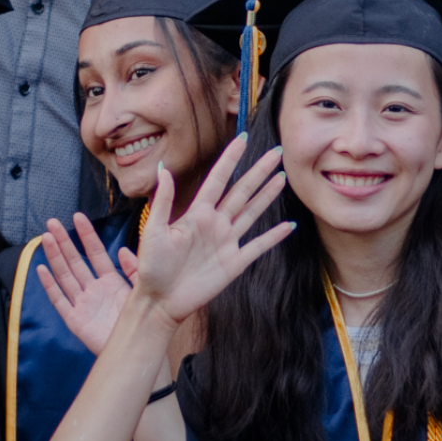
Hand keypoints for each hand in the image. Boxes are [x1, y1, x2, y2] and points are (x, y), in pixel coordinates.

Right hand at [36, 214, 138, 354]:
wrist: (139, 348)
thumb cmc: (144, 320)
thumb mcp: (143, 290)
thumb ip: (134, 270)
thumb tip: (122, 249)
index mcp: (111, 281)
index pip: (95, 252)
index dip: (86, 235)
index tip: (77, 217)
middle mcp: (94, 290)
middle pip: (75, 261)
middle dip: (63, 242)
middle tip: (52, 222)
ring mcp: (83, 304)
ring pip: (65, 276)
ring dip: (55, 258)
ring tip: (45, 238)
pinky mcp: (75, 320)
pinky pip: (59, 300)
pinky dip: (50, 286)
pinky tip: (41, 269)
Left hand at [132, 136, 290, 328]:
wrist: (160, 301)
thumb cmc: (152, 267)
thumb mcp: (153, 230)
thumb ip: (164, 200)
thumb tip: (164, 167)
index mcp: (196, 213)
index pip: (218, 180)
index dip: (230, 159)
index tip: (241, 139)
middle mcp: (215, 224)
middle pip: (242, 191)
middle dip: (259, 171)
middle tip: (276, 153)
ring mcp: (226, 242)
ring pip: (252, 212)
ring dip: (267, 195)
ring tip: (282, 178)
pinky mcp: (234, 263)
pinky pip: (258, 246)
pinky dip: (274, 236)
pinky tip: (289, 226)